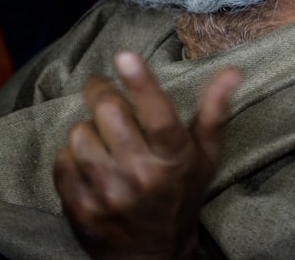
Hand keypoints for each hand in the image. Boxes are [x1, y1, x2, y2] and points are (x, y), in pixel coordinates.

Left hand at [53, 51, 240, 259]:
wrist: (152, 257)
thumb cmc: (180, 196)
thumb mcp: (204, 157)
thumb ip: (214, 112)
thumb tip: (232, 70)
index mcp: (174, 159)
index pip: (158, 115)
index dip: (141, 82)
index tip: (125, 55)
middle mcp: (141, 175)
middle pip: (108, 111)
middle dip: (101, 91)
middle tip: (104, 91)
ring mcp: (108, 193)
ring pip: (79, 132)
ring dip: (88, 129)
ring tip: (102, 139)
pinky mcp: (80, 208)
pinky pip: (62, 160)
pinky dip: (71, 157)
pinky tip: (89, 165)